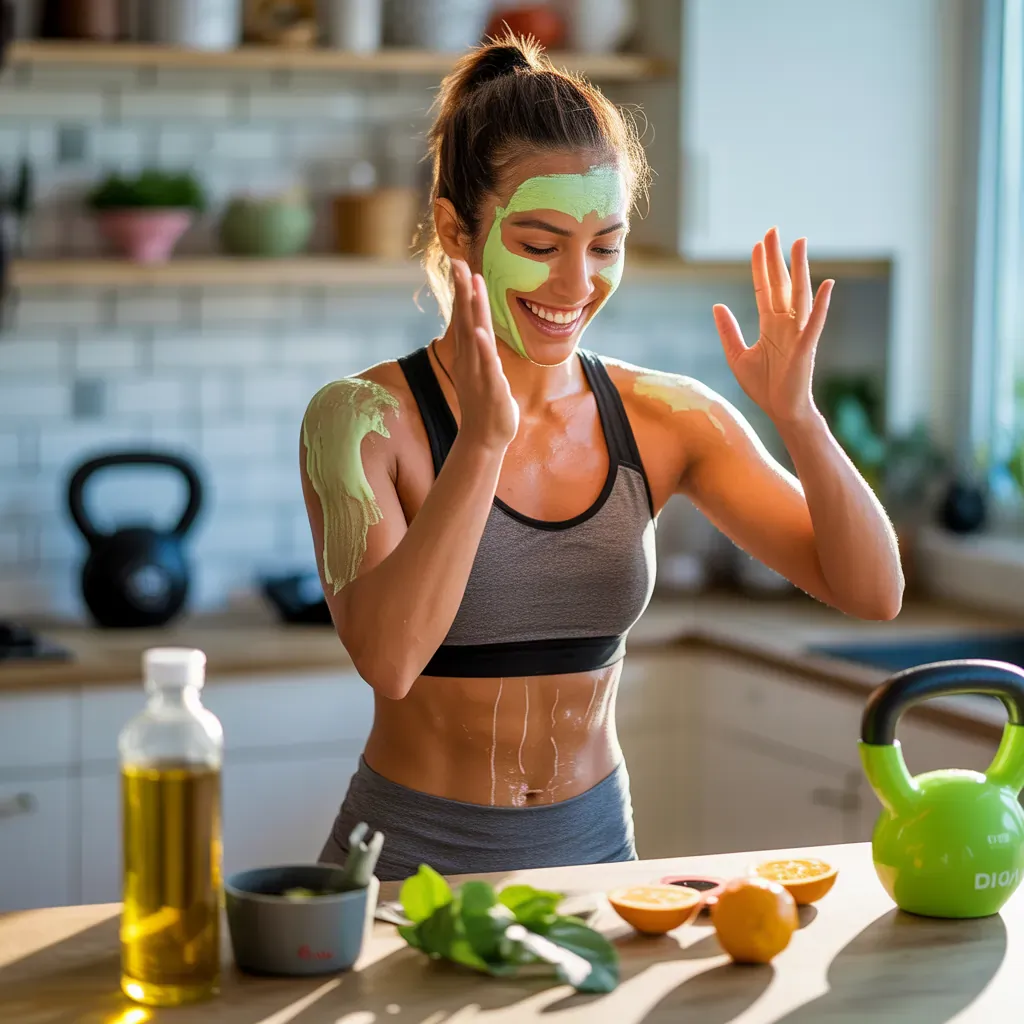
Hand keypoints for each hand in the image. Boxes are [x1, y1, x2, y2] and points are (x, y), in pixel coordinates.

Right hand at [449, 260, 518, 450]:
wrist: (484, 440)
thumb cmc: (486, 406)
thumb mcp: (484, 371)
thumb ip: (482, 351)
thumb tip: (481, 333)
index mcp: (469, 355)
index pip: (464, 316)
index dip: (462, 290)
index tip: (459, 264)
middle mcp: (469, 360)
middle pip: (464, 318)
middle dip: (462, 289)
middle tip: (458, 261)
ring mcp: (478, 372)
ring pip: (475, 335)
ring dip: (473, 308)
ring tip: (472, 283)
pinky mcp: (491, 387)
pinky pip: (486, 364)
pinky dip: (483, 347)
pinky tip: (480, 331)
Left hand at [712, 228, 833, 424]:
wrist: (781, 411)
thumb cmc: (763, 387)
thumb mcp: (736, 356)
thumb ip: (728, 331)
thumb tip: (717, 305)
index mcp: (769, 325)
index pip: (764, 289)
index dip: (760, 267)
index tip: (757, 244)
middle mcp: (785, 324)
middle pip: (780, 284)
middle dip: (776, 258)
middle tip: (773, 230)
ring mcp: (797, 333)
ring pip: (799, 295)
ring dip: (800, 269)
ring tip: (800, 243)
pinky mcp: (805, 348)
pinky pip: (815, 322)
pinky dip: (821, 304)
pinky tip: (827, 283)